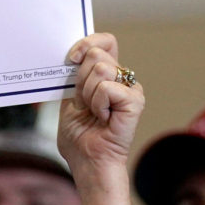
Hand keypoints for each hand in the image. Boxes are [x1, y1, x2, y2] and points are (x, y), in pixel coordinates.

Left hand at [57, 33, 141, 176]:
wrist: (88, 162)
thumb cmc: (79, 138)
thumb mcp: (69, 100)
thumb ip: (74, 76)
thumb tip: (74, 53)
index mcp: (107, 76)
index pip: (105, 41)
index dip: (87, 43)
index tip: (71, 59)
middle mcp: (122, 79)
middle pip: (96, 55)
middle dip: (80, 81)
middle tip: (84, 105)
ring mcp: (131, 89)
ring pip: (99, 69)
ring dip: (87, 96)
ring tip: (95, 114)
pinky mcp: (135, 100)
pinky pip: (106, 88)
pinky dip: (97, 104)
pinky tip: (104, 119)